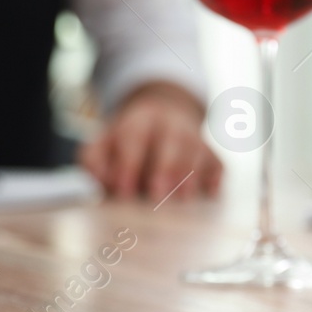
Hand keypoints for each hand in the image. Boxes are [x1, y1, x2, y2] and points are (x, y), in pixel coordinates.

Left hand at [79, 82, 222, 200]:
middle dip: (165, 168)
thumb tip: (101, 181)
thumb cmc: (128, 140)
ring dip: (190, 175)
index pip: (135, 137)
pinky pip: (217, 163)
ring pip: (197, 151)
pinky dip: (215, 177)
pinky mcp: (210, 153)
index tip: (122, 192)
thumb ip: (94, 161)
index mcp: (140, 120)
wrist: (164, 113)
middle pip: (172, 141)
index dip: (128, 164)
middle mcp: (171, 124)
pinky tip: (210, 193)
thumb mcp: (104, 142)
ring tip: (182, 199)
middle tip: (156, 195)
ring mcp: (194, 137)